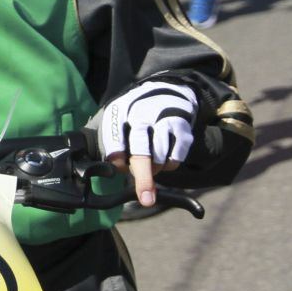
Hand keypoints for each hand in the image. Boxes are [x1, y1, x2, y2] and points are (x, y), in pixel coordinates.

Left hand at [97, 80, 196, 207]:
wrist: (167, 91)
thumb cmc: (136, 115)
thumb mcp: (118, 121)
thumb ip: (113, 145)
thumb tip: (109, 173)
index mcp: (119, 112)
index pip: (114, 142)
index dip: (116, 161)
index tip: (119, 168)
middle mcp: (141, 114)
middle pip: (141, 152)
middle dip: (143, 178)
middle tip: (145, 199)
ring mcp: (163, 120)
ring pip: (159, 158)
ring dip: (155, 170)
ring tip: (151, 164)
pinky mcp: (182, 127)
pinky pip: (176, 157)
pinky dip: (170, 164)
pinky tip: (164, 157)